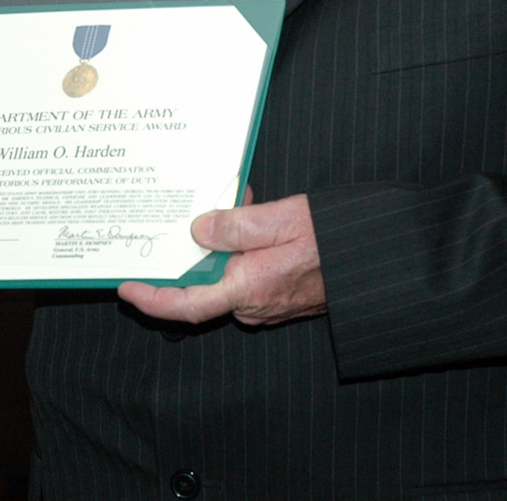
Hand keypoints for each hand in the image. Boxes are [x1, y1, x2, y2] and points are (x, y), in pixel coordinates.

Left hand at [116, 191, 325, 327]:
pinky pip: (245, 273)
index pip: (188, 304)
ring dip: (223, 241)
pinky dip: (241, 247)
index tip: (127, 288)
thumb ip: (236, 226)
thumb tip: (198, 231)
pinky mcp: (277, 294)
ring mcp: (267, 303)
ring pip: (226, 274)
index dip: (153, 300)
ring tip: (240, 202)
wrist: (379, 259)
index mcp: (250, 289)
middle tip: (197, 209)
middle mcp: (255, 304)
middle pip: (204, 283)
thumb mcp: (281, 219)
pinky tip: (254, 216)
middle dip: (195, 247)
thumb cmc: (336, 239)